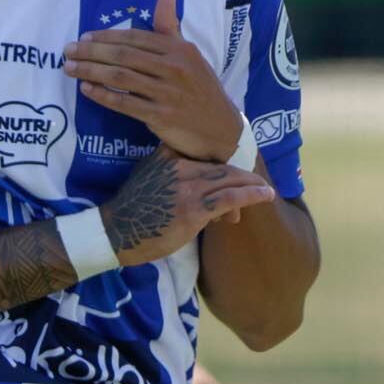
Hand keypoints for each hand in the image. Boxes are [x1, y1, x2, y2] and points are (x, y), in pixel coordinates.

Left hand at [66, 0, 245, 162]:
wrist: (220, 128)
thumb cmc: (201, 89)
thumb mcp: (191, 55)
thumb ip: (170, 28)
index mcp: (180, 50)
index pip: (136, 38)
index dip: (107, 36)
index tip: (85, 37)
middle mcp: (174, 68)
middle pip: (124, 56)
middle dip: (91, 52)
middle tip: (68, 51)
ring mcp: (167, 93)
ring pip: (120, 78)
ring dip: (90, 71)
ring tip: (69, 68)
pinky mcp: (160, 116)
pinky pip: (125, 103)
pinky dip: (103, 95)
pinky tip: (86, 89)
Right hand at [102, 151, 278, 265]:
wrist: (116, 231)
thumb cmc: (133, 209)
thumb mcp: (148, 174)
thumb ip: (171, 166)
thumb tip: (197, 170)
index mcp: (168, 155)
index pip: (206, 151)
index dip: (227, 159)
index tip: (240, 166)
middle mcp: (179, 166)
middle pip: (222, 164)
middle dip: (244, 173)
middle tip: (258, 179)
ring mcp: (187, 187)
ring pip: (230, 178)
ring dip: (252, 183)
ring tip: (266, 189)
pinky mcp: (193, 208)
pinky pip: (230, 197)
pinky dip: (251, 195)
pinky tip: (265, 195)